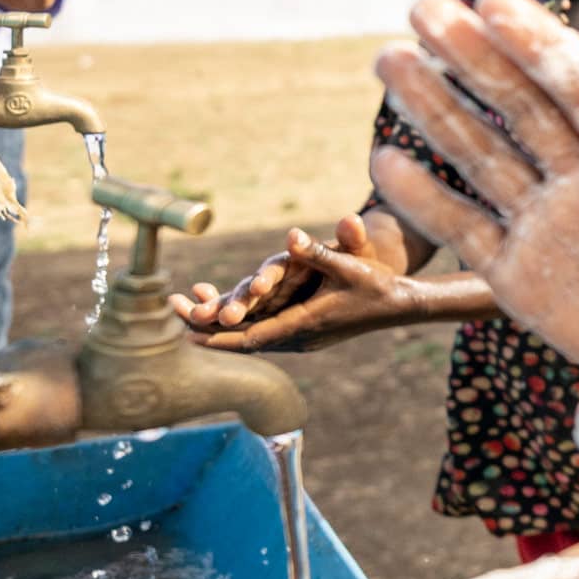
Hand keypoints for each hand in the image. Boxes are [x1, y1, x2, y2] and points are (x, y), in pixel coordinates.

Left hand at [182, 214, 426, 352]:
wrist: (401, 306)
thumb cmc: (377, 284)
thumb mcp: (348, 265)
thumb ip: (318, 252)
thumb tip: (293, 235)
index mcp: (305, 324)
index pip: (253, 337)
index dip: (220, 335)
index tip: (190, 333)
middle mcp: (300, 337)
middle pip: (247, 342)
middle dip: (212, 333)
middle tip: (177, 325)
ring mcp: (303, 339)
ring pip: (255, 340)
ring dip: (225, 332)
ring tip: (192, 322)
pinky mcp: (306, 334)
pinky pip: (266, 336)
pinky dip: (243, 329)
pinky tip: (228, 321)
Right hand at [369, 0, 578, 406]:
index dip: (541, 44)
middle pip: (522, 105)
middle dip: (473, 56)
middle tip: (422, 4)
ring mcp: (550, 223)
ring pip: (484, 155)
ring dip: (438, 109)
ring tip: (390, 58)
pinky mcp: (523, 276)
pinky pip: (467, 231)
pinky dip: (428, 201)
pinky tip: (385, 161)